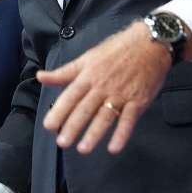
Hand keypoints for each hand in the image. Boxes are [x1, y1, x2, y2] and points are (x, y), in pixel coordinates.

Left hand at [37, 20, 170, 154]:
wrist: (151, 43)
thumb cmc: (117, 50)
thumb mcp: (88, 57)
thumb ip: (65, 72)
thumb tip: (40, 77)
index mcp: (89, 75)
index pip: (71, 95)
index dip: (60, 111)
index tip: (49, 126)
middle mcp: (103, 85)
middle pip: (86, 108)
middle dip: (73, 126)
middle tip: (62, 143)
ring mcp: (121, 94)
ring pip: (105, 116)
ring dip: (94, 134)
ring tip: (83, 149)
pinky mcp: (139, 100)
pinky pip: (129, 119)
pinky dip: (122, 134)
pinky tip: (114, 148)